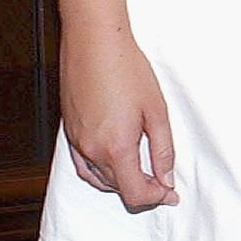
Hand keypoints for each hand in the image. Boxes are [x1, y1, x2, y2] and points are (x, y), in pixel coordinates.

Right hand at [58, 31, 176, 208]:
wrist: (95, 43)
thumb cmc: (127, 70)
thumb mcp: (157, 112)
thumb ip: (163, 150)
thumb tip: (167, 178)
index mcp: (116, 148)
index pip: (135, 193)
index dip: (157, 198)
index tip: (171, 193)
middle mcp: (92, 150)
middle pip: (118, 188)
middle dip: (143, 190)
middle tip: (163, 181)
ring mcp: (77, 142)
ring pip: (100, 179)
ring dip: (122, 182)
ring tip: (143, 172)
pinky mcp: (69, 131)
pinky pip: (82, 165)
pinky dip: (100, 173)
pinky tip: (114, 164)